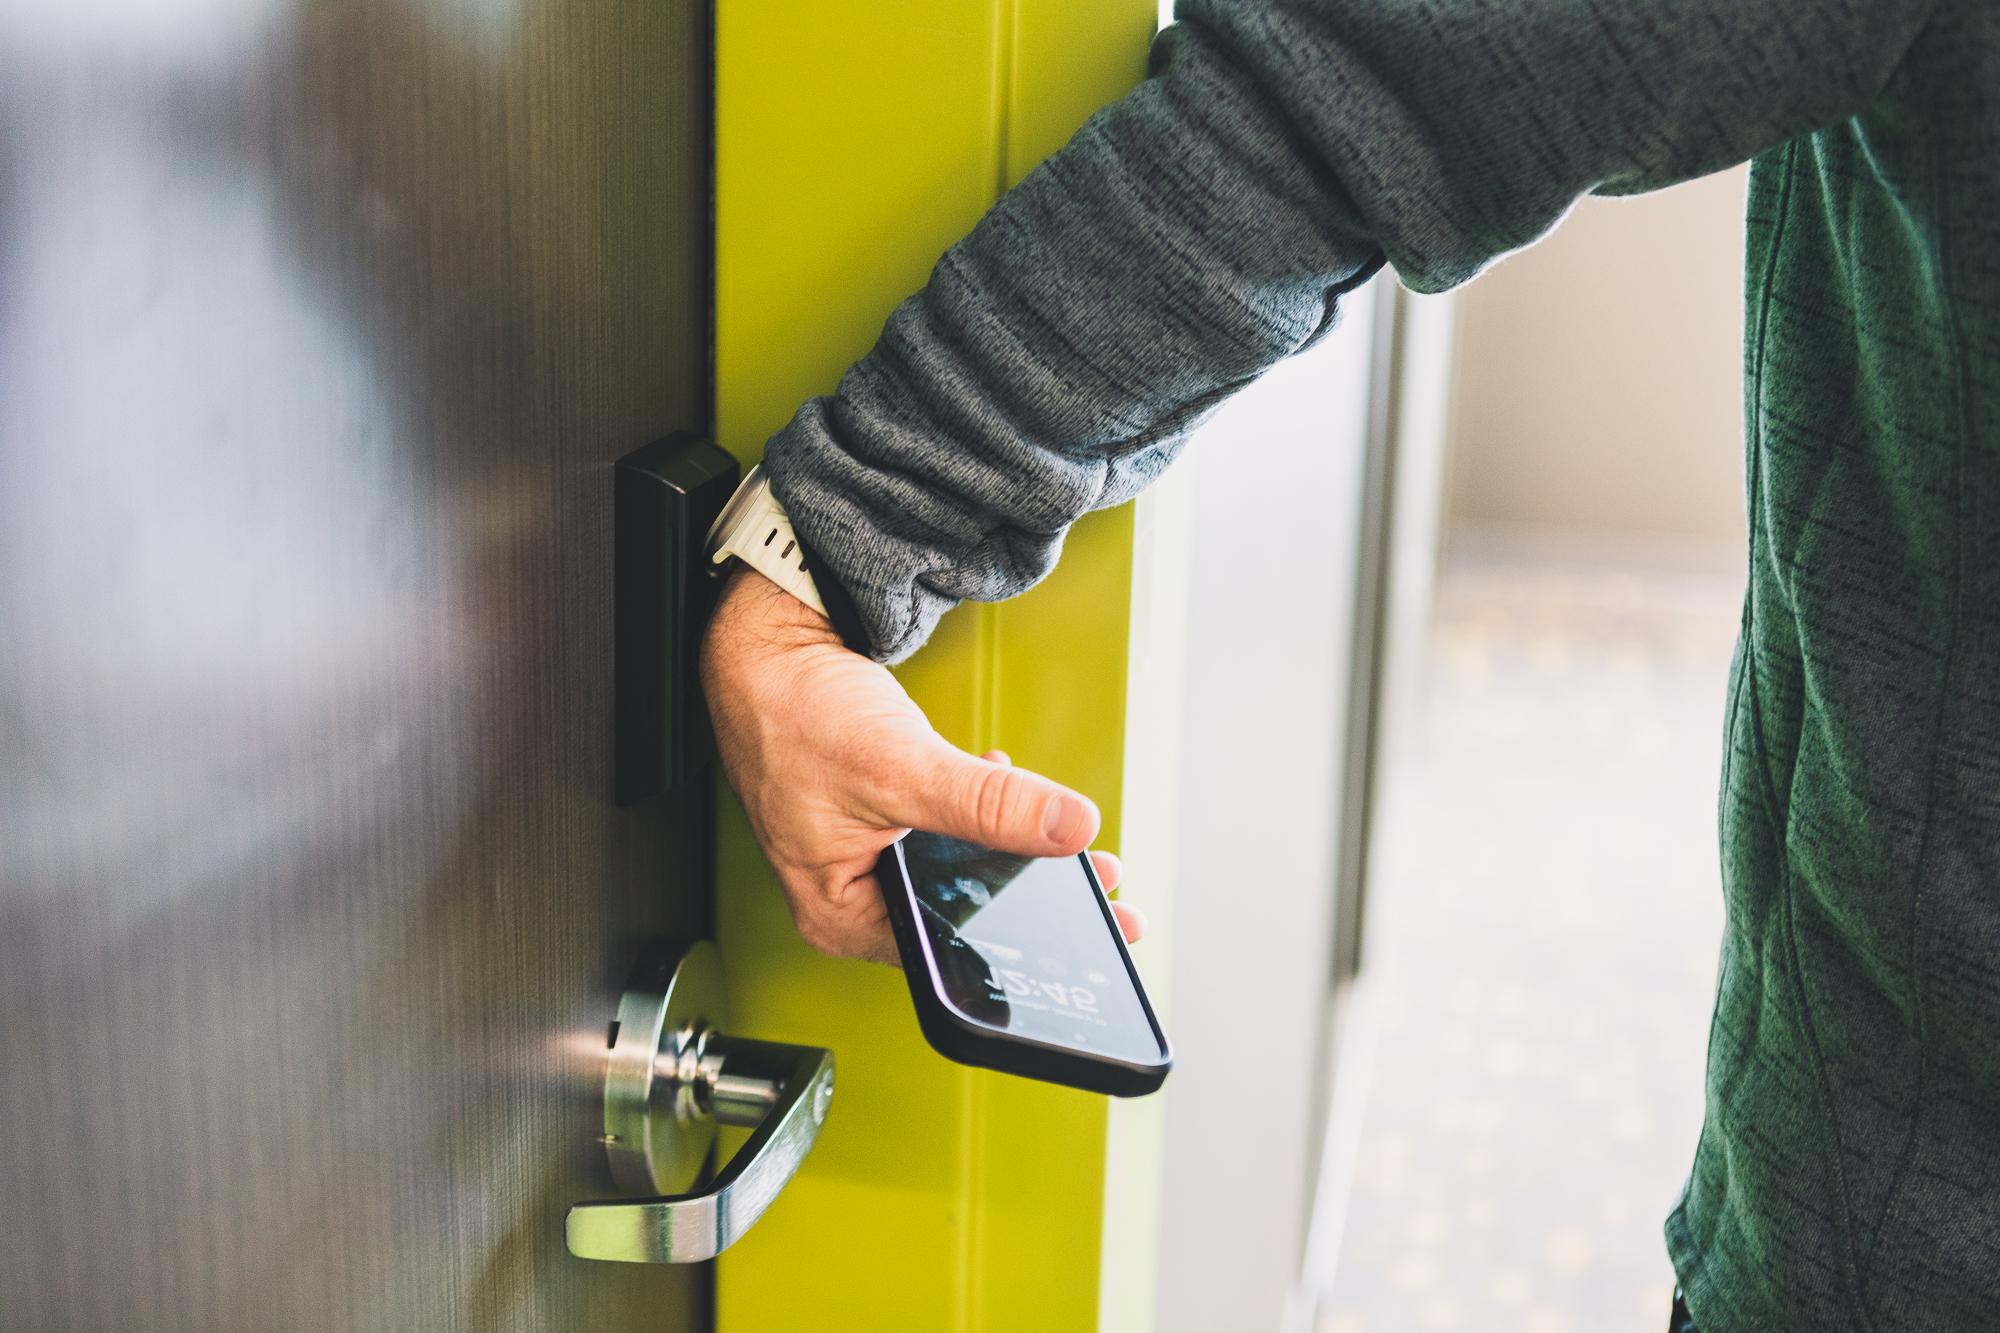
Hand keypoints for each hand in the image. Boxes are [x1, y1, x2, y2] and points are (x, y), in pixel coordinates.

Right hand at [699, 568, 1145, 962]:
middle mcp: (852, 898)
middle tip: (1099, 883)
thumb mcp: (900, 767)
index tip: (1094, 922)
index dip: (1025, 938)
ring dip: (1012, 851)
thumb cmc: (793, 713)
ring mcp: (867, 857)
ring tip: (1070, 847)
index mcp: (842, 915)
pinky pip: (945, 834)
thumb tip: (1068, 827)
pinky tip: (1006, 789)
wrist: (767, 646)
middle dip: (1029, 895)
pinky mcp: (881, 818)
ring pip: (958, 873)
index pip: (950, 950)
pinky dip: (981, 814)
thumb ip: (988, 805)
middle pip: (959, 915)